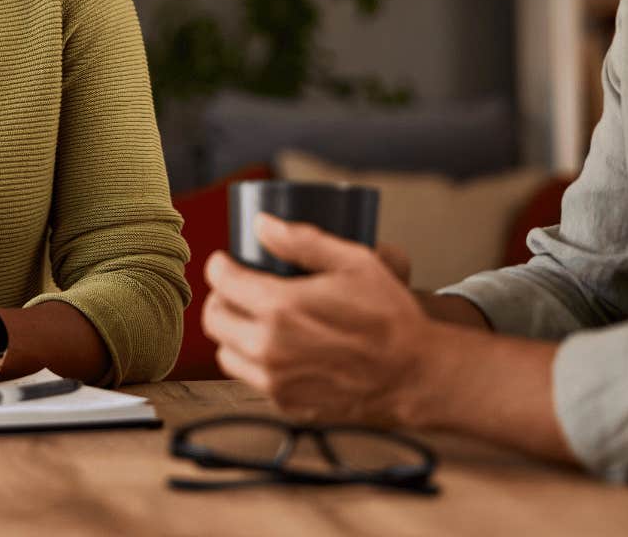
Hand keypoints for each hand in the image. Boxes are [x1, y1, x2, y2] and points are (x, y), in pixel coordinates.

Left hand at [202, 213, 434, 426]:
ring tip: (256, 320)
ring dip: (234, 333)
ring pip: (226, 353)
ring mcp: (275, 380)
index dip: (221, 265)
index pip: (222, 281)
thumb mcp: (354, 262)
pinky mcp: (285, 404)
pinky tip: (279, 348)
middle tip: (238, 289)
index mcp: (280, 307)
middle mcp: (269, 347)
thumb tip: (262, 224)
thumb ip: (302, 241)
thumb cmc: (389, 317)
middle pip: (215, 319)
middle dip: (222, 298)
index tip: (227, 262)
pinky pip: (252, 378)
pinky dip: (256, 362)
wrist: (413, 375)